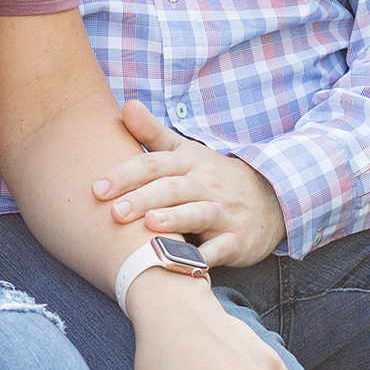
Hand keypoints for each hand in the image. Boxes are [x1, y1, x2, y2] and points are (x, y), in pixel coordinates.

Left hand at [93, 100, 287, 267]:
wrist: (272, 200)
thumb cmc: (213, 178)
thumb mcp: (186, 153)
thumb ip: (153, 133)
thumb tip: (127, 104)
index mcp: (190, 163)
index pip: (155, 164)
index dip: (125, 174)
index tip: (96, 188)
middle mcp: (207, 185)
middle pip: (172, 189)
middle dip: (143, 199)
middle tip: (113, 212)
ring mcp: (224, 212)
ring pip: (198, 214)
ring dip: (174, 219)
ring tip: (149, 225)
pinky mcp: (237, 240)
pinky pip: (221, 249)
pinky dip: (206, 257)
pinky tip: (187, 264)